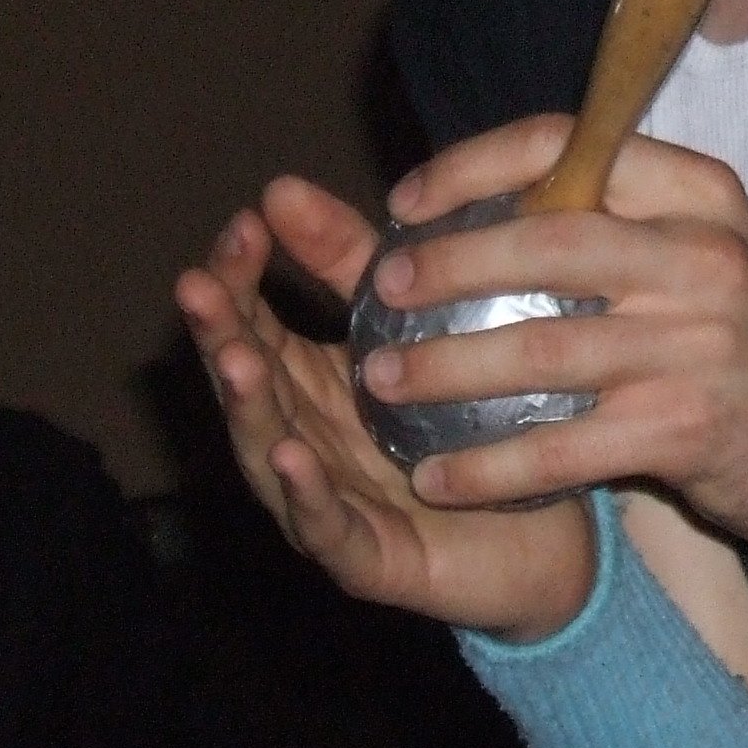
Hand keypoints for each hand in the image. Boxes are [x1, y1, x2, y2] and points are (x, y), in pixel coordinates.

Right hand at [177, 175, 594, 641]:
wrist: (548, 539)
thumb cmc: (469, 429)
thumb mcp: (412, 332)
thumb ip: (354, 266)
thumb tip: (281, 188)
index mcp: (312, 388)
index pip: (255, 325)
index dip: (239, 279)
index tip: (242, 224)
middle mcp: (306, 443)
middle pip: (249, 385)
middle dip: (220, 335)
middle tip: (199, 286)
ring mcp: (329, 504)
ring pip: (272, 454)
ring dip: (249, 407)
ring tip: (234, 359)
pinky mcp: (369, 559)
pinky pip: (328, 527)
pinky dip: (306, 494)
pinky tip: (292, 456)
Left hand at [362, 117, 747, 552]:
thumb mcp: (703, 247)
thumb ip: (613, 219)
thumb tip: (480, 203)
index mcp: (696, 193)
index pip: (570, 146)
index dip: (474, 166)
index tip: (408, 202)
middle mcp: (702, 256)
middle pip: (547, 241)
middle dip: (447, 263)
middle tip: (382, 289)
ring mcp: (698, 343)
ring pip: (542, 346)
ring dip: (446, 369)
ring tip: (382, 384)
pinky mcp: (687, 428)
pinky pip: (562, 445)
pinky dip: (488, 464)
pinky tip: (437, 477)